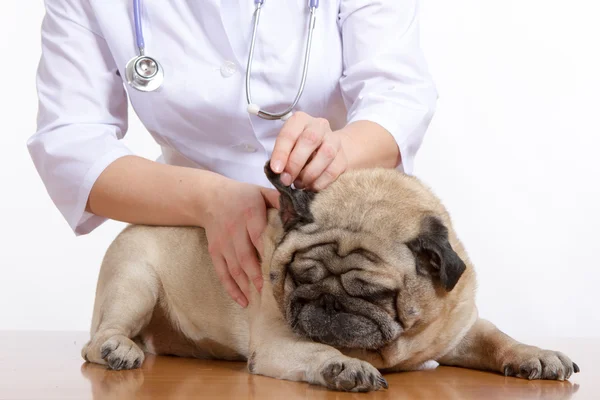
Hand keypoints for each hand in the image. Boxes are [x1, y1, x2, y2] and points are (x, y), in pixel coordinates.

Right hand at [201, 178, 279, 307]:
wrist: (209, 197)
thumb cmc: (242, 195)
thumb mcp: (261, 192)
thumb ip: (280, 201)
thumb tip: (301, 212)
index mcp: (249, 214)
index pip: (259, 236)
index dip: (268, 253)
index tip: (280, 268)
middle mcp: (234, 229)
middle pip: (246, 256)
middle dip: (257, 275)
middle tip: (270, 291)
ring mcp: (223, 243)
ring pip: (234, 267)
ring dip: (246, 285)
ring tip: (259, 300)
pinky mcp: (215, 251)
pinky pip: (222, 272)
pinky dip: (231, 288)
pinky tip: (242, 300)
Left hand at [270, 112, 347, 190]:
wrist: (326, 149)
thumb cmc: (299, 148)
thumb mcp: (287, 147)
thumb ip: (282, 157)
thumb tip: (279, 173)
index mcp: (300, 120)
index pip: (290, 133)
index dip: (281, 152)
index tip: (276, 170)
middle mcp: (319, 125)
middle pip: (310, 139)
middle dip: (295, 163)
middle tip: (286, 180)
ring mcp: (334, 140)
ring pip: (326, 154)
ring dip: (309, 174)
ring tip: (299, 184)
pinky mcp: (343, 157)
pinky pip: (333, 170)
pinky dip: (320, 182)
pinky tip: (310, 187)